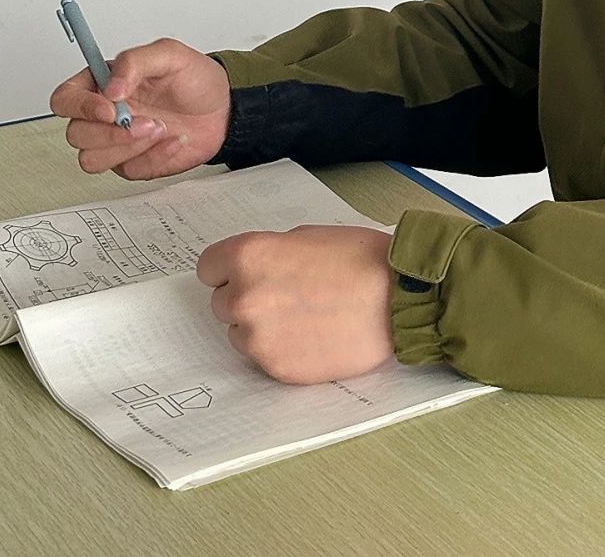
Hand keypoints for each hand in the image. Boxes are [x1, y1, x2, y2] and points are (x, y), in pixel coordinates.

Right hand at [50, 37, 230, 179]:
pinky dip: (153, 157)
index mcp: (102, 84)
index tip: (109, 108)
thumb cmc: (195, 79)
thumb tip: (110, 87)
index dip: (79, 106)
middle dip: (110, 132)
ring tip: (160, 128)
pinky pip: (127, 171)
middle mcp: (103, 115)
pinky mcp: (132, 163)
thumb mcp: (170, 55)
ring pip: (91, 159)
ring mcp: (115, 142)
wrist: (223, 109)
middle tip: (144, 120)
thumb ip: (135, 62)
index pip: (65, 98)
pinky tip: (173, 140)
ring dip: (127, 147)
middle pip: (75, 134)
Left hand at [196, 226, 394, 383]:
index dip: (228, 269)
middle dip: (247, 298)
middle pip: (222, 303)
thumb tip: (253, 271)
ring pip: (241, 333)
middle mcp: (245, 298)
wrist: (397, 299)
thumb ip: (268, 255)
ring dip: (262, 327)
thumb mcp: (305, 236)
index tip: (244, 273)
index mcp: (249, 256)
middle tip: (285, 294)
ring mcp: (259, 338)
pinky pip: (264, 357)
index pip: (207, 268)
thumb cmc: (359, 259)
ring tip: (302, 316)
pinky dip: (282, 349)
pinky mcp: (277, 369)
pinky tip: (312, 335)